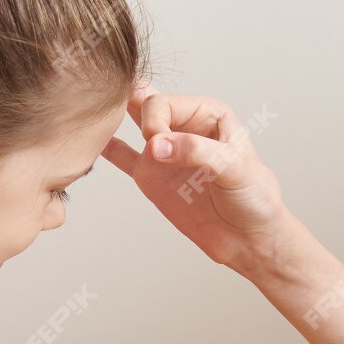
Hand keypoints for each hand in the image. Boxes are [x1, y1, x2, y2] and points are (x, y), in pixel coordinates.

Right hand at [103, 88, 287, 270]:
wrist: (250, 241)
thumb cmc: (256, 198)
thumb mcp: (235, 168)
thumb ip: (197, 152)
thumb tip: (155, 145)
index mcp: (207, 114)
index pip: (164, 103)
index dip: (154, 121)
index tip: (157, 144)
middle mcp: (182, 127)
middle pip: (143, 103)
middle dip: (123, 104)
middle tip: (107, 116)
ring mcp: (164, 152)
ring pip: (130, 123)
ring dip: (111, 117)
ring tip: (89, 113)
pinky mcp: (151, 178)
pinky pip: (122, 157)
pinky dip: (105, 147)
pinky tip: (88, 138)